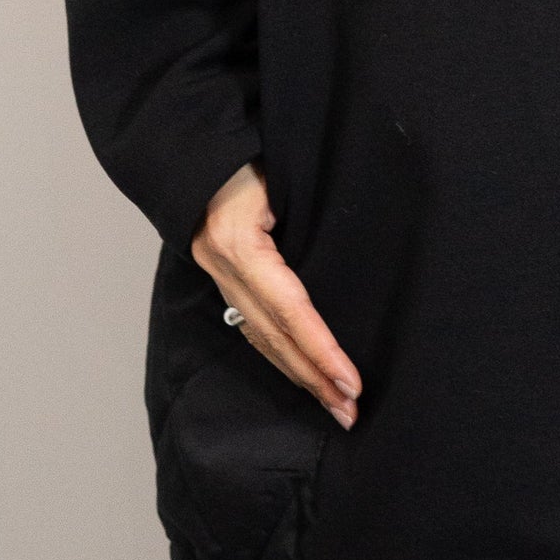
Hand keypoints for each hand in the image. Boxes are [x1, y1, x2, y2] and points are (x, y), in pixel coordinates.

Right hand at [192, 163, 361, 427]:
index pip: (290, 309)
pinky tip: (304, 372)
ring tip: (334, 404)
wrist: (202, 146)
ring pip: (261, 337)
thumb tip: (358, 256)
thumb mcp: (281, 175)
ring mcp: (218, 275)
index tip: (352, 383)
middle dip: (314, 377)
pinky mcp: (222, 278)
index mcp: (239, 243)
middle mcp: (224, 266)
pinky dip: (280, 354)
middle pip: (274, 336)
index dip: (321, 350)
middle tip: (350, 412)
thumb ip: (310, 213)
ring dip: (300, 374)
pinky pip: (252, 325)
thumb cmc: (253, 152)